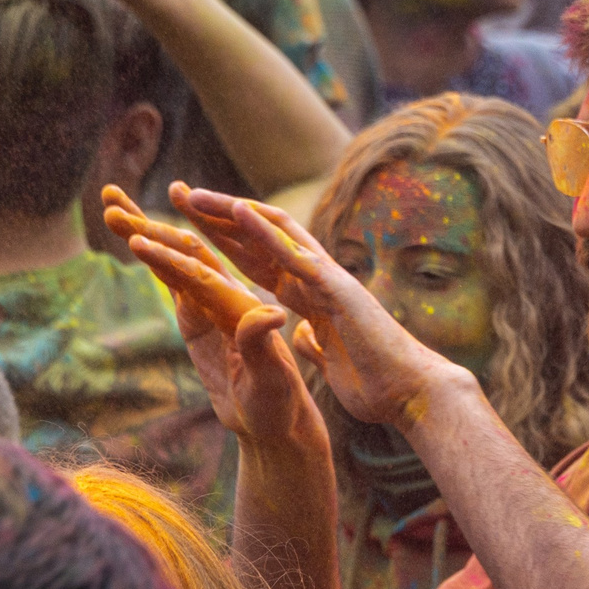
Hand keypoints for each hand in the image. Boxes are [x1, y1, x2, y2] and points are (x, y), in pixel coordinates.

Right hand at [102, 186, 321, 461]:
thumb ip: (262, 346)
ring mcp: (212, 307)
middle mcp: (227, 299)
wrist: (277, 422)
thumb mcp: (272, 378)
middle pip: (183, 254)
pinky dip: (155, 261)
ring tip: (112, 209)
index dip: (170, 257)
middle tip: (110, 198)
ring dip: (146, 233)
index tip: (137, 240)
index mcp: (243, 308)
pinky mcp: (200, 321)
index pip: (201, 277)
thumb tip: (272, 314)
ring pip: (175, 261)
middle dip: (147, 226)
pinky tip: (136, 239)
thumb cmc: (278, 405)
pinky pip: (175, 284)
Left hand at [168, 183, 477, 428]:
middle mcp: (317, 279)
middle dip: (218, 217)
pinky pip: (293, 253)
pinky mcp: (336, 289)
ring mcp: (327, 279)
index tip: (191, 229)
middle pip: (258, 238)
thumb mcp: (332, 359)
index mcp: (311, 297)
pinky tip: (236, 211)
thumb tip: (304, 335)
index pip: (261, 261)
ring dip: (230, 211)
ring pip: (272, 232)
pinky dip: (264, 231)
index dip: (227, 243)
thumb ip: (317, 341)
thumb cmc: (377, 382)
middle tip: (179, 194)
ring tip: (192, 195)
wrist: (410, 394)